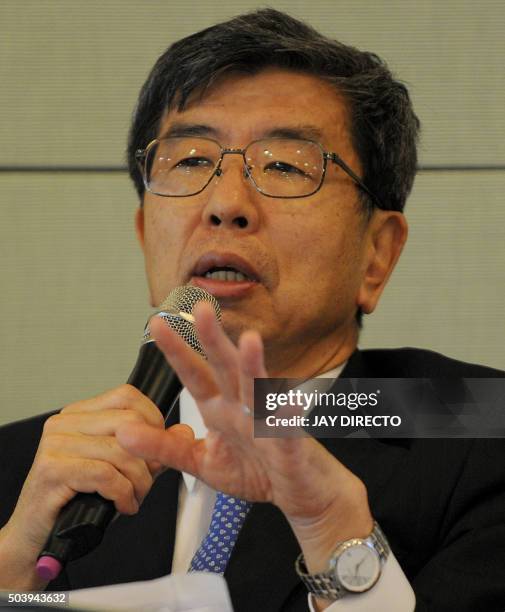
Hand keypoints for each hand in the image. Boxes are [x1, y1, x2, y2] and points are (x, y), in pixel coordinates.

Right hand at [0, 385, 171, 588]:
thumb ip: (151, 450)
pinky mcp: (52, 469)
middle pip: (129, 423)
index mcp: (79, 414)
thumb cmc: (76, 502)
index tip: (155, 450)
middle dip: (148, 457)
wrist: (36, 539)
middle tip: (145, 483)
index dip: (152, 421)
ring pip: (121, 451)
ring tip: (133, 498)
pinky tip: (121, 506)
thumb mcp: (120, 470)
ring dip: (138, 482)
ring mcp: (55, 444)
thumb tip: (182, 431)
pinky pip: (106, 474)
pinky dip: (123, 493)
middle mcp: (64, 423)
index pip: (127, 396)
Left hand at [117, 302, 372, 575]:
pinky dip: (286, 416)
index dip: (176, 351)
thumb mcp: (201, 461)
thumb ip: (164, 446)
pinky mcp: (288, 443)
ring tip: (249, 341)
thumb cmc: (256, 470)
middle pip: (226, 369)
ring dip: (254, 366)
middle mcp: (241, 409)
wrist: (299, 491)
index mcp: (220, 410)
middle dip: (214, 340)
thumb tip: (123, 432)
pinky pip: (286, 428)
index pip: (195, 375)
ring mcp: (266, 422)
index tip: (157, 325)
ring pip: (258, 390)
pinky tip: (287, 402)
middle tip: (201, 310)